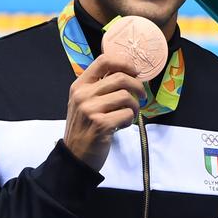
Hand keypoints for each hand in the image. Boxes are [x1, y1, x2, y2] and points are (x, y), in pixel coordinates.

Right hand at [62, 53, 147, 170]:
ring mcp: (90, 109)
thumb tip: (129, 73)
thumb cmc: (84, 127)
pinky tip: (122, 125)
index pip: (103, 61)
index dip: (124, 63)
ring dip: (134, 106)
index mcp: (79, 86)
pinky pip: (127, 114)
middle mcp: (83, 95)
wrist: (75, 156)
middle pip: (120, 78)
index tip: (135, 72)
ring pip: (126, 96)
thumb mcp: (85, 103)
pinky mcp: (100, 124)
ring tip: (129, 114)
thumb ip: (100, 87)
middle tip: (142, 96)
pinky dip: (130, 119)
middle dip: (137, 87)